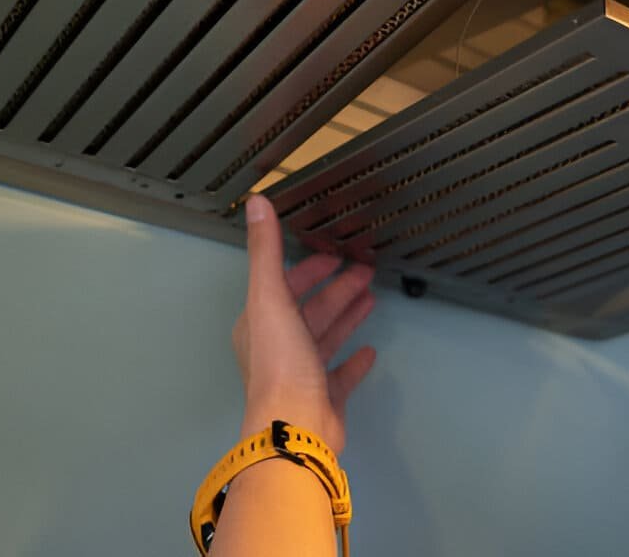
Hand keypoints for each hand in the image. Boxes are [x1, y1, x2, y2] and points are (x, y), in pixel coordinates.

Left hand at [232, 194, 376, 453]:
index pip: (285, 287)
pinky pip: (341, 375)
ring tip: (372, 297)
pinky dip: (354, 360)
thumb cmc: (281, 361)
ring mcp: (301, 375)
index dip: (309, 268)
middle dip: (336, 288)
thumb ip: (266, 251)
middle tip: (366, 270)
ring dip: (347, 315)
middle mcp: (277, 348)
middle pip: (310, 310)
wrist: (296, 425)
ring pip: (325, 336)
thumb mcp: (271, 298)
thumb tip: (256, 202)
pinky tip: (370, 350)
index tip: (335, 254)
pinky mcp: (324, 398)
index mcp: (260, 324)